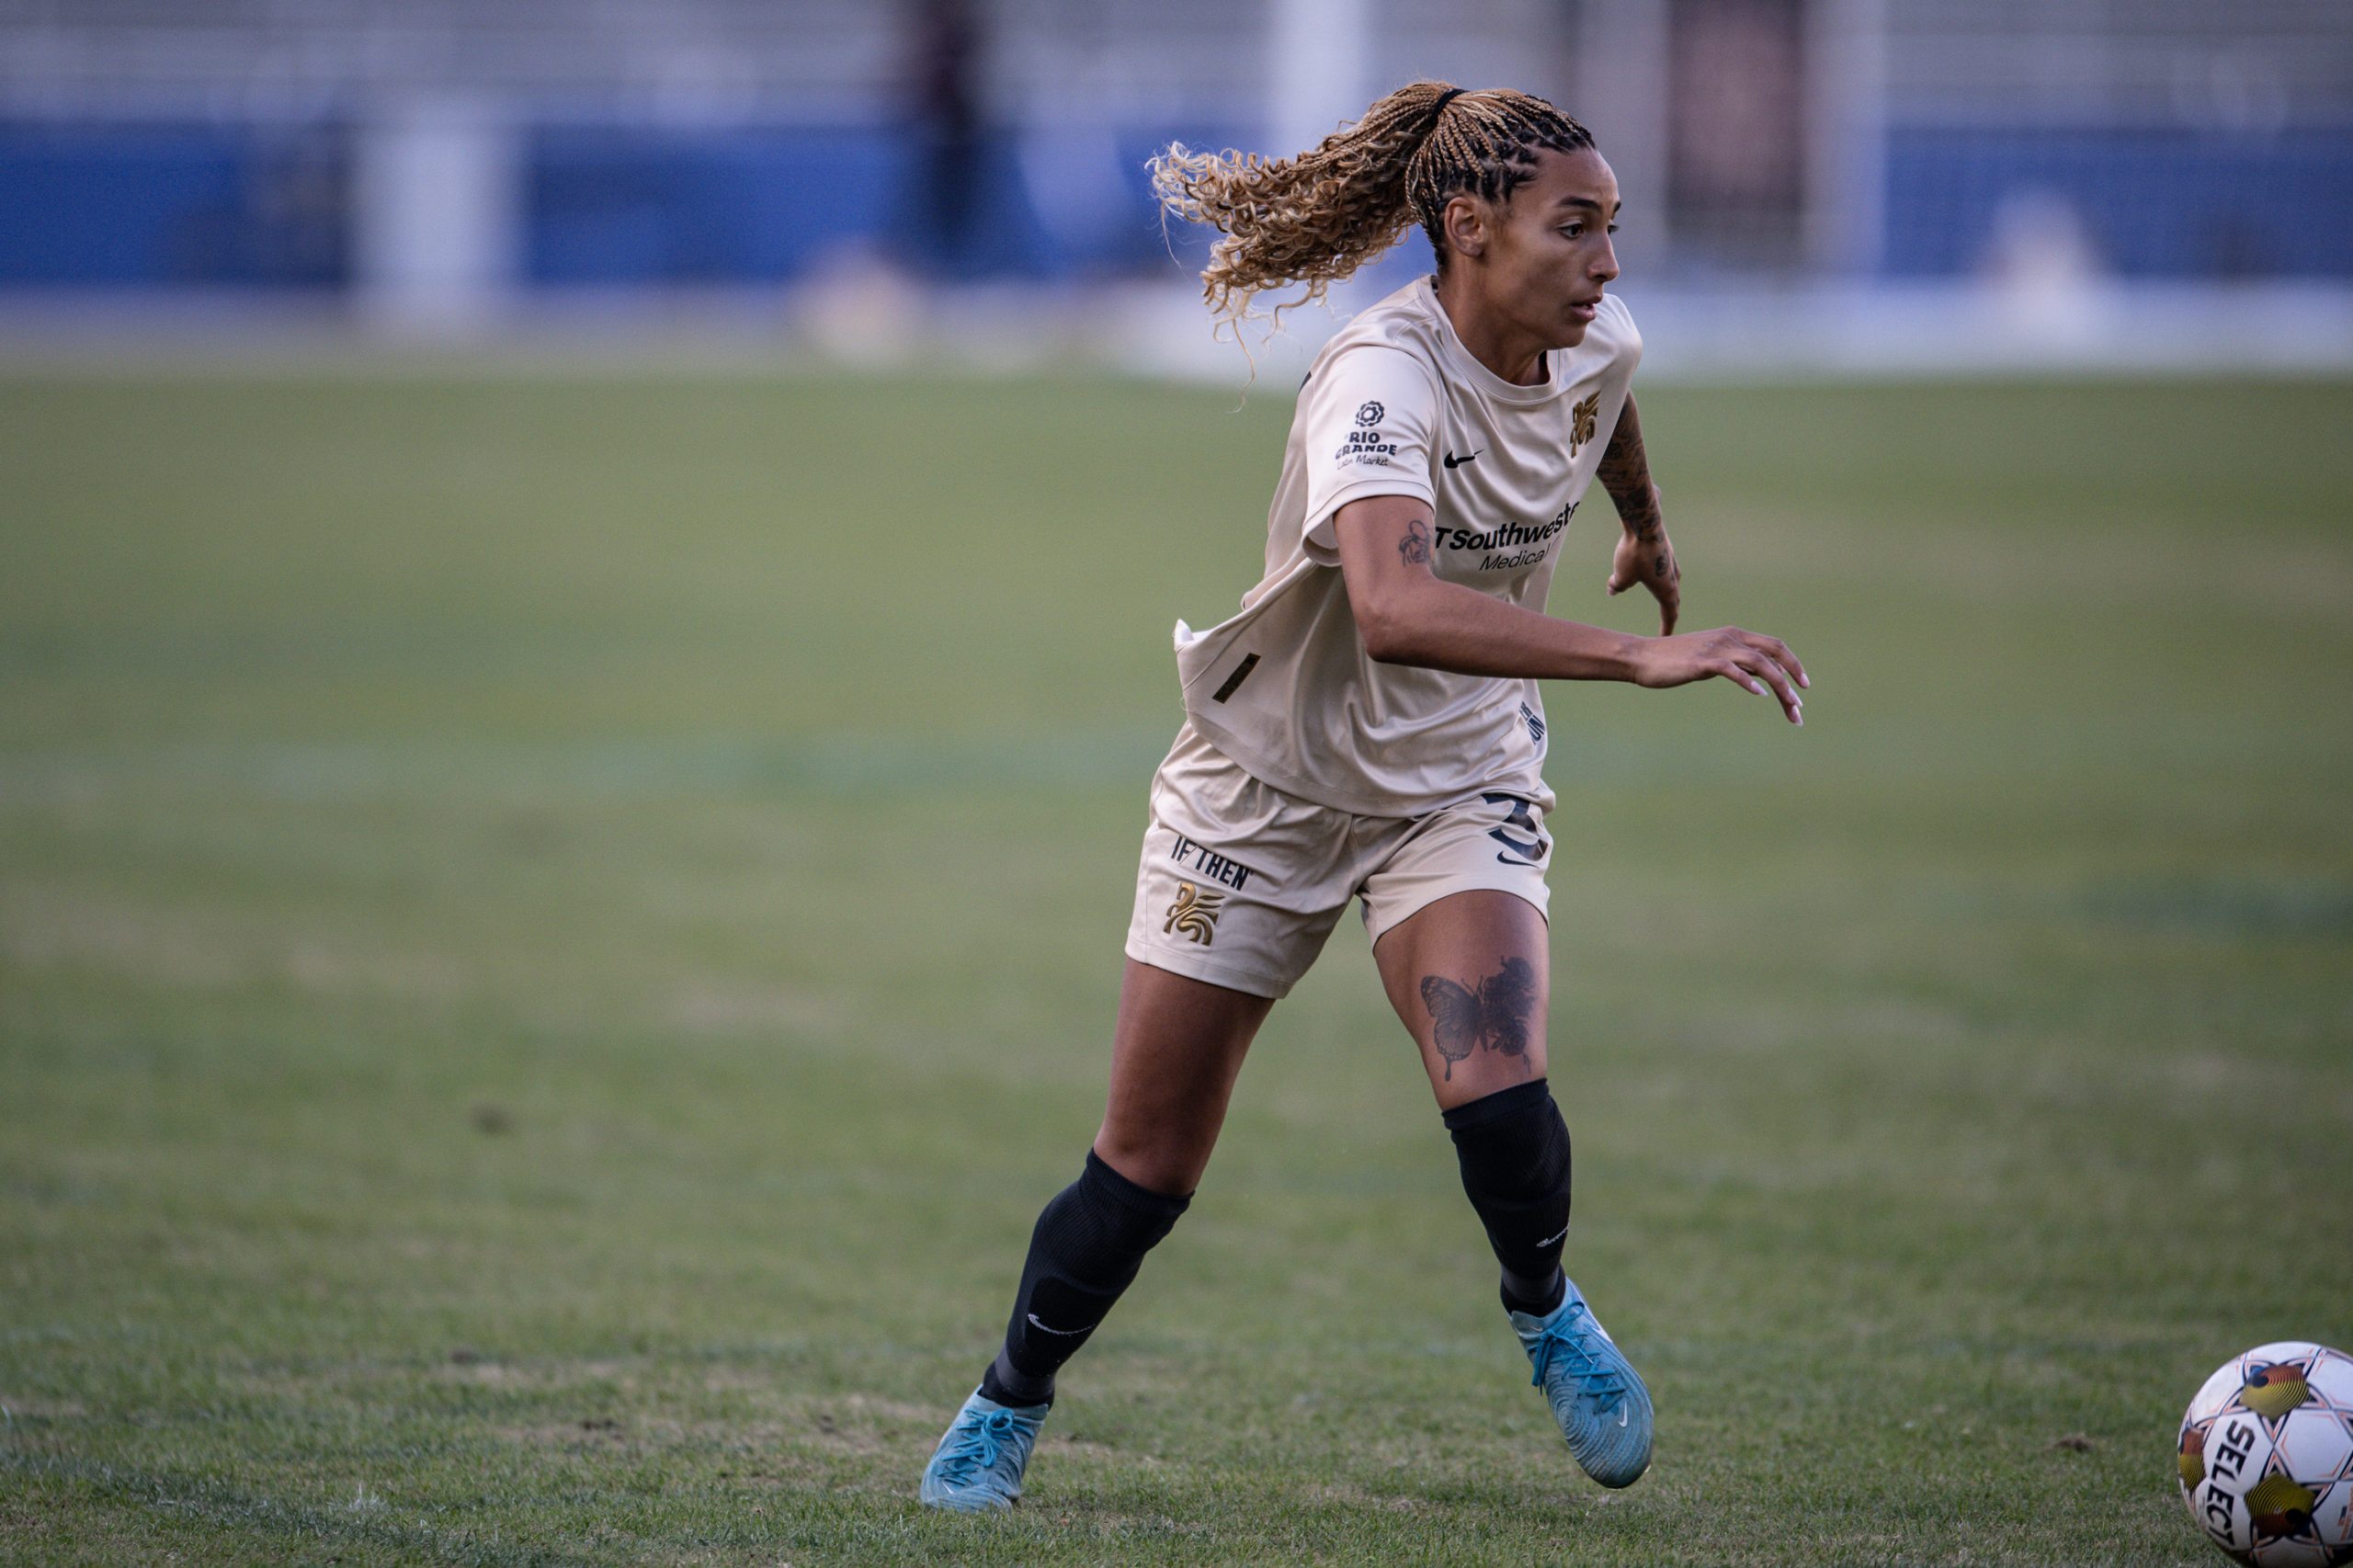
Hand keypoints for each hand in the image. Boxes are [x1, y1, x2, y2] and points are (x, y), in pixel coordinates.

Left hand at [1606, 526, 1679, 634]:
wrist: (1644, 522)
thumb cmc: (1634, 553)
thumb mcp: (1621, 576)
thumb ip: (1618, 586)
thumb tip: (1613, 589)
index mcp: (1666, 590)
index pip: (1669, 614)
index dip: (1667, 628)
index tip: (1664, 639)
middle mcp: (1673, 577)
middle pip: (1673, 599)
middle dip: (1669, 612)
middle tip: (1667, 623)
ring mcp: (1671, 562)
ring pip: (1670, 583)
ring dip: (1666, 593)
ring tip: (1665, 600)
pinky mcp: (1665, 550)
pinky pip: (1664, 569)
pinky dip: (1660, 577)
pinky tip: (1652, 573)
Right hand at [1628, 626, 1808, 724]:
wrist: (1642, 657)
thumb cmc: (1675, 661)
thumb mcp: (1712, 659)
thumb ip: (1736, 663)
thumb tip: (1760, 677)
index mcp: (1734, 635)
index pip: (1773, 646)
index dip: (1792, 664)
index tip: (1802, 686)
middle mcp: (1730, 637)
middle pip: (1774, 651)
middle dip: (1794, 674)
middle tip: (1801, 701)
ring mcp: (1717, 648)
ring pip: (1760, 663)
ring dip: (1780, 685)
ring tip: (1789, 705)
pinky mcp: (1704, 662)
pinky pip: (1734, 670)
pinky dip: (1750, 682)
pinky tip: (1760, 696)